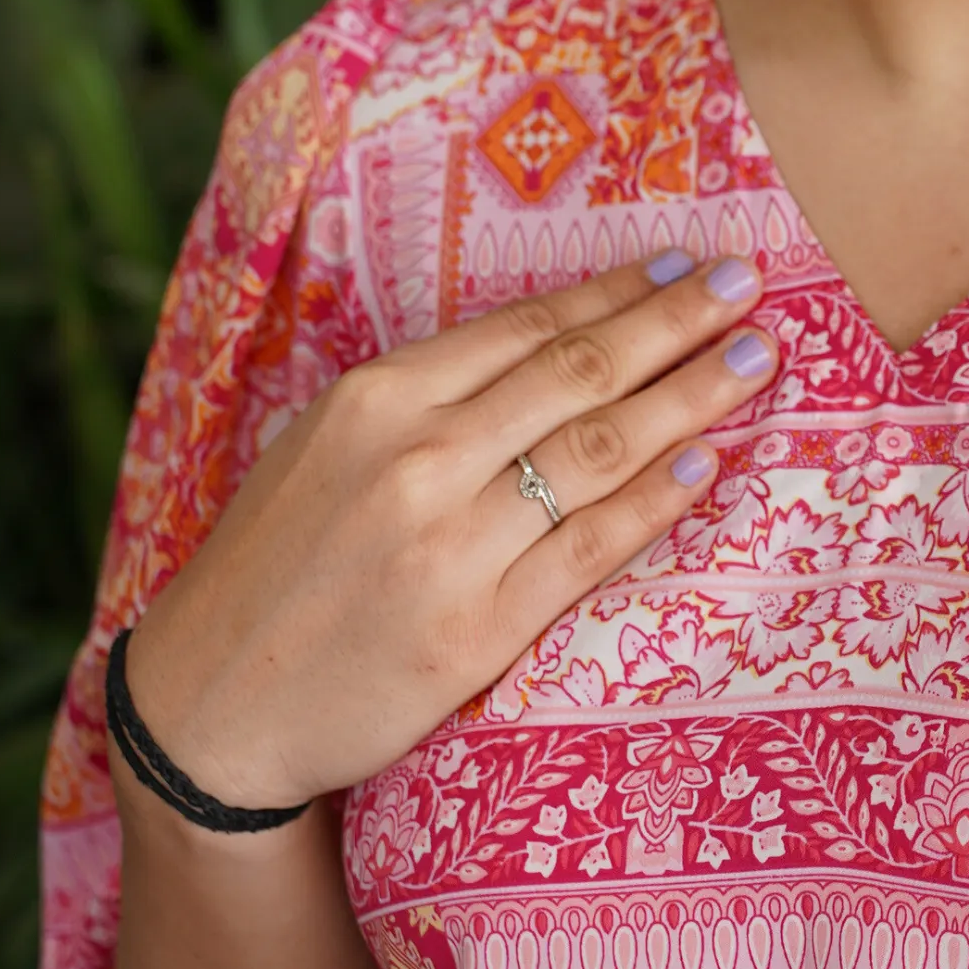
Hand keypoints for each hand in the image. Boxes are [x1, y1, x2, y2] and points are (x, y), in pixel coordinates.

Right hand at [123, 252, 777, 812]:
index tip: (683, 265)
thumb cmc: (275, 566)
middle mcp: (417, 459)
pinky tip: (707, 464)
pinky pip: (589, 551)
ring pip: (598, 452)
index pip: (526, 328)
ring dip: (691, 398)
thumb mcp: (324, 448)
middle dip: (675, 324)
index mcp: (375, 399)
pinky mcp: (475, 631)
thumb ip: (424, 400)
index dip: (616, 291)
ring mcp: (450, 545)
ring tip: (755, 363)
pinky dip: (656, 502)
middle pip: (578, 374)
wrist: (213, 704)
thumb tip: (544, 346)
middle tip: (747, 288)